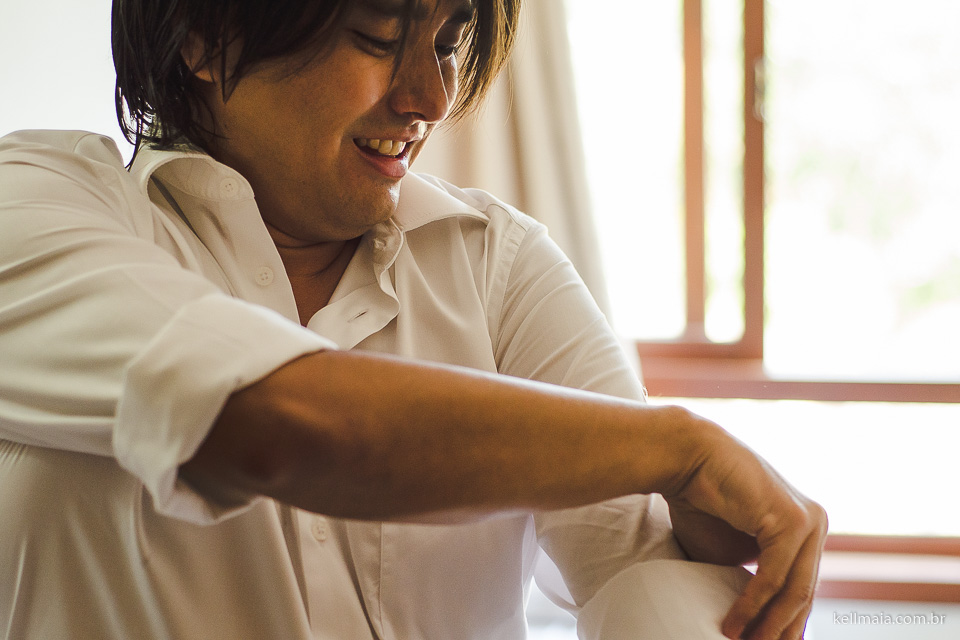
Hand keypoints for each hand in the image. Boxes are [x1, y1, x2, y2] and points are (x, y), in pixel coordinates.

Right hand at [662, 410, 827, 639]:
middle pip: (803, 595)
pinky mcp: (794, 521)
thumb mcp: (732, 554)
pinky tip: (733, 626)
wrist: (686, 459)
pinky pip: (774, 577)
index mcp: (805, 529)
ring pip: (794, 592)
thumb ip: (751, 581)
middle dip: (780, 633)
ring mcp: (809, 521)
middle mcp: (815, 523)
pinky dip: (753, 606)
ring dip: (767, 627)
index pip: (802, 589)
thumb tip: (757, 623)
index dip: (784, 625)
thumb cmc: (701, 503)